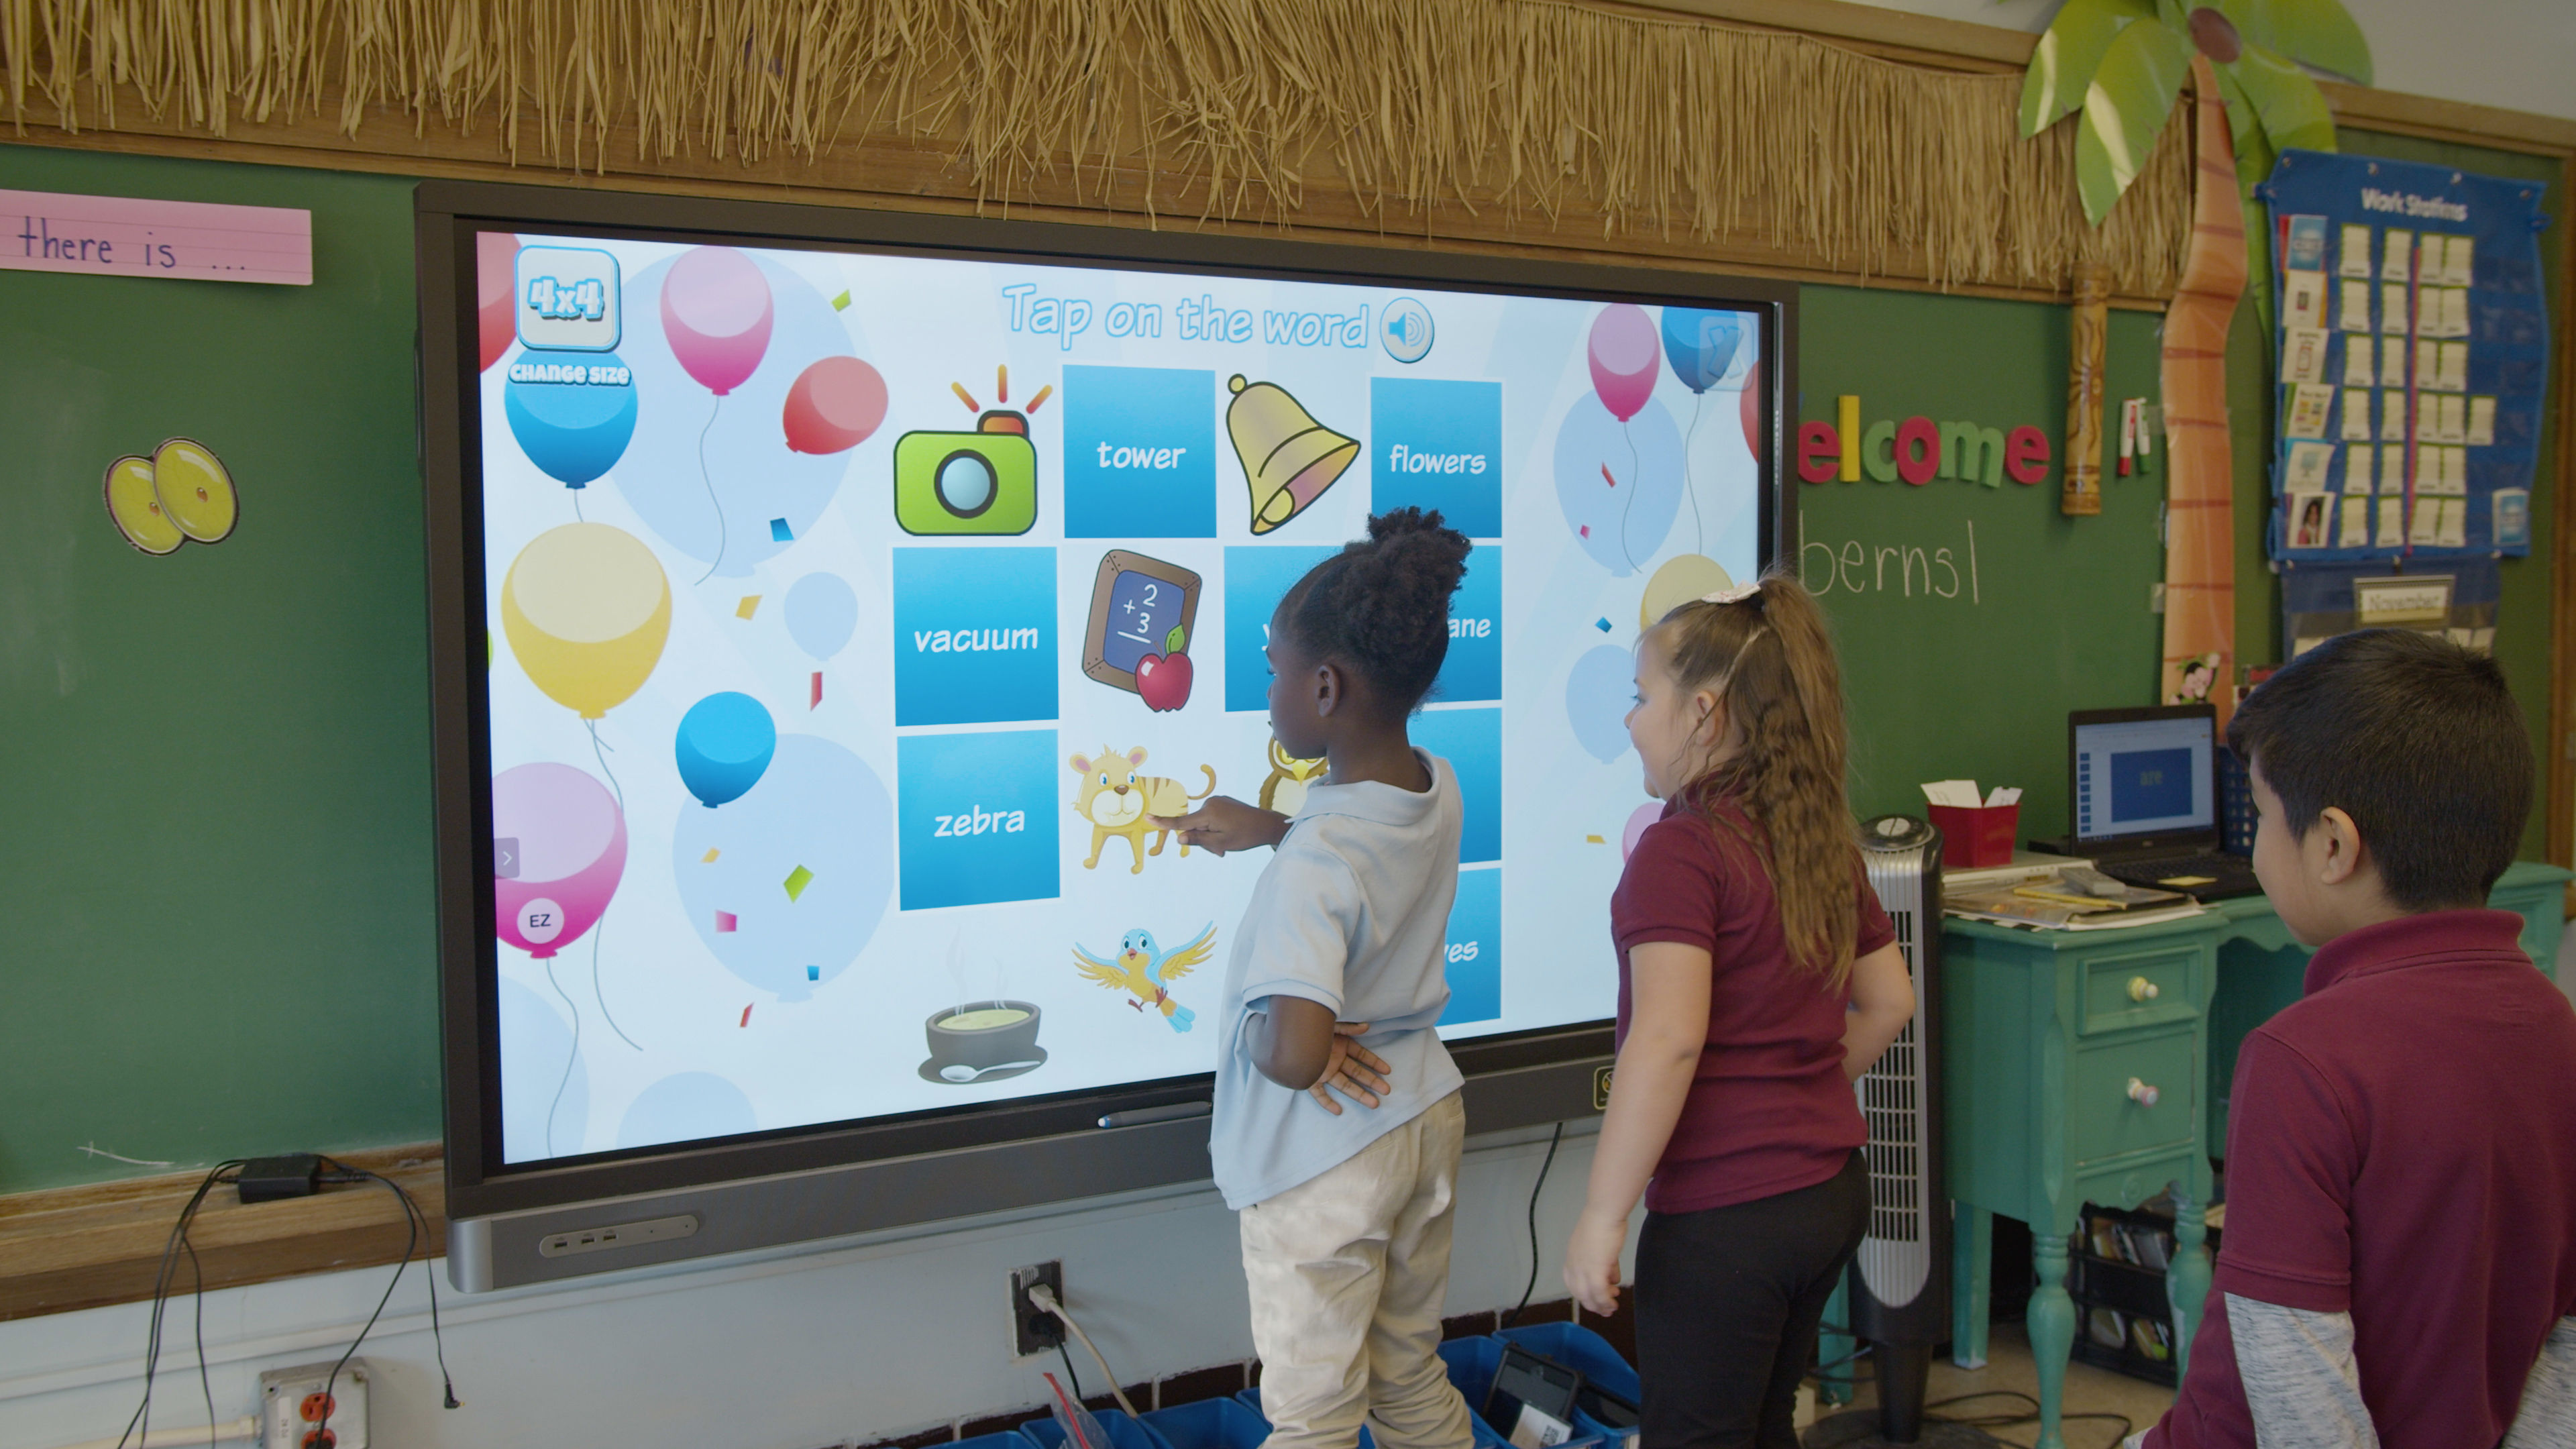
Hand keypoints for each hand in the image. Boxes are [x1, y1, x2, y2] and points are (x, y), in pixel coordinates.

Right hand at [1148, 796, 1288, 856]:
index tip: (1147, 817)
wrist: (1267, 825)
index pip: (1181, 822)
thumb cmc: (1245, 836)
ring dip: (1210, 835)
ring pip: (1203, 823)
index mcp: (1208, 813)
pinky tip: (1229, 833)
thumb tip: (1178, 838)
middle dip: (1203, 839)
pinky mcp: (1222, 801)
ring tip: (1227, 842)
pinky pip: (1211, 817)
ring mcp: (1217, 800)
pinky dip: (1215, 827)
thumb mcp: (1221, 843)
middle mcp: (1210, 803)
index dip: (1163, 823)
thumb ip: (1198, 840)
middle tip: (1220, 851)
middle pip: (1194, 825)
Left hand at [1307, 1022, 1391, 1115]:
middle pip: (1357, 1073)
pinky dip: (1327, 1102)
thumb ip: (1348, 1027)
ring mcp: (1323, 1071)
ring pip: (1344, 1085)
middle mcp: (1334, 1060)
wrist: (1282, 1031)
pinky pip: (1319, 1094)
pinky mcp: (1309, 1079)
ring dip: (1359, 1094)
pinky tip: (1337, 1111)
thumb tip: (1367, 1027)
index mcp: (1340, 1045)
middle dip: (1372, 1082)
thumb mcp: (1329, 1024)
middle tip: (1386, 1091)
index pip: (1362, 1056)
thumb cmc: (1307, 1025)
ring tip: (1374, 1104)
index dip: (1375, 1063)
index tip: (1387, 1071)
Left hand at [1561, 1205, 1629, 1316]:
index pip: (1573, 1282)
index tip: (1595, 1297)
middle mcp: (1573, 1266)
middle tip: (1605, 1309)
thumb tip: (1612, 1277)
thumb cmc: (1604, 1224)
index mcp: (1572, 1258)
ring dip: (1600, 1305)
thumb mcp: (1601, 1247)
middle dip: (1592, 1303)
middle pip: (1579, 1293)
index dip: (1584, 1292)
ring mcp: (1582, 1270)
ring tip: (1611, 1308)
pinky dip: (1606, 1302)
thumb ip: (1606, 1263)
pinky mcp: (1595, 1272)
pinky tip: (1614, 1303)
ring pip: (1588, 1296)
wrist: (1604, 1214)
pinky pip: (1600, 1294)